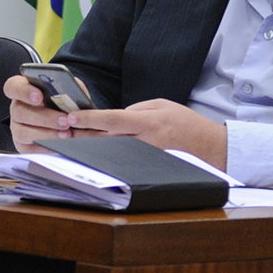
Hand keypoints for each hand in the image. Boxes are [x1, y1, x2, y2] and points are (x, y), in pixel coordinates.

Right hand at [4, 73, 71, 149]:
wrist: (72, 121)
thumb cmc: (67, 101)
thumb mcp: (70, 89)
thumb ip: (69, 88)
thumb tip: (71, 93)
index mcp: (24, 89)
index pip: (13, 87)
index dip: (23, 91)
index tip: (39, 96)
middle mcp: (17, 108)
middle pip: (19, 111)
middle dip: (44, 117)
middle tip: (64, 121)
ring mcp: (17, 127)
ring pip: (23, 132)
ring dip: (46, 134)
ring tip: (67, 134)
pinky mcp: (22, 145)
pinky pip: (29, 149)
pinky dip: (46, 148)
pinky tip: (60, 146)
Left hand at [64, 100, 228, 169]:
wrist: (211, 148)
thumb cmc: (186, 123)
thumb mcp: (162, 105)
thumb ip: (135, 109)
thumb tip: (113, 117)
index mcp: (148, 122)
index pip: (113, 119)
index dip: (89, 119)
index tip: (70, 118)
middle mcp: (145, 141)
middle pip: (107, 138)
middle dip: (83, 134)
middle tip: (61, 131)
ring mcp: (146, 157)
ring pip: (112, 151)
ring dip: (92, 146)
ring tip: (72, 141)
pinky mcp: (147, 167)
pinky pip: (123, 160)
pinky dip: (108, 156)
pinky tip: (95, 153)